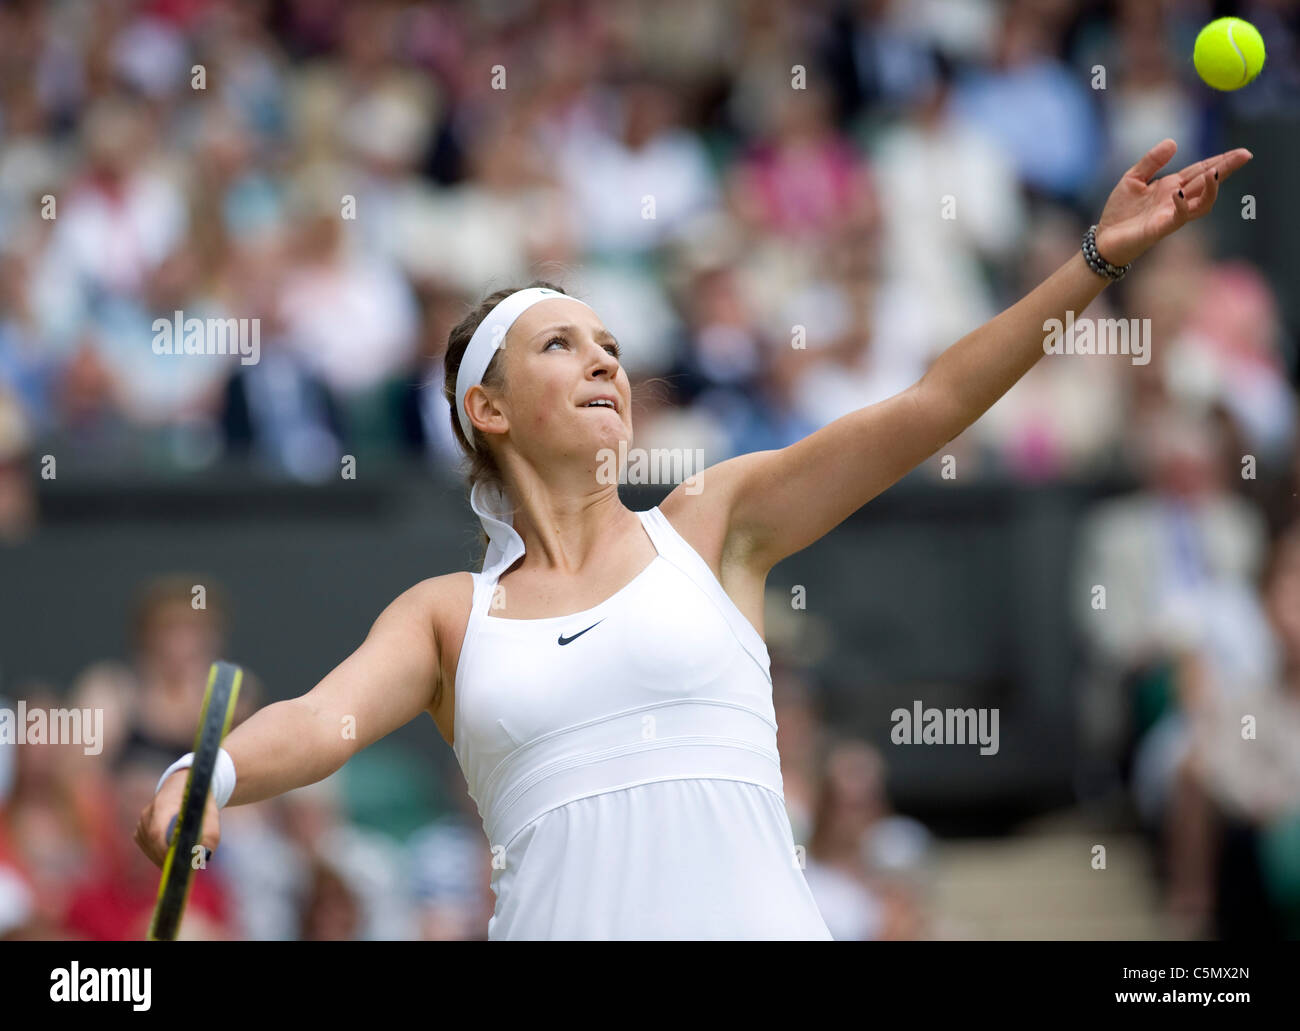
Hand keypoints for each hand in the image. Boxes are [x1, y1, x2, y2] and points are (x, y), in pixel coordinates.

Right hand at [134, 771, 221, 868]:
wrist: (184, 786)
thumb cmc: (199, 801)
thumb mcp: (211, 814)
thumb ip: (210, 834)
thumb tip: (204, 855)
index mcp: (164, 803)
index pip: (157, 832)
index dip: (165, 850)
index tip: (178, 863)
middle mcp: (148, 813)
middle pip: (153, 843)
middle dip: (168, 858)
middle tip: (186, 868)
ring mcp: (141, 822)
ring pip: (150, 848)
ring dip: (164, 857)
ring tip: (182, 860)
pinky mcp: (139, 831)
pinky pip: (147, 848)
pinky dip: (159, 854)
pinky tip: (173, 853)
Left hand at [1093, 138, 1252, 266]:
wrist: (1104, 239)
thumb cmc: (1119, 212)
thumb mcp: (1133, 178)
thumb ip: (1151, 161)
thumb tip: (1174, 142)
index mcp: (1172, 186)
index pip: (1200, 170)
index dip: (1220, 160)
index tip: (1241, 151)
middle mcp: (1177, 200)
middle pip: (1208, 182)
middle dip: (1226, 168)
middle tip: (1246, 154)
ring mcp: (1171, 215)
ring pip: (1202, 203)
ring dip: (1211, 188)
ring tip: (1216, 171)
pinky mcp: (1161, 228)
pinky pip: (1178, 217)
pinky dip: (1181, 205)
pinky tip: (1178, 193)